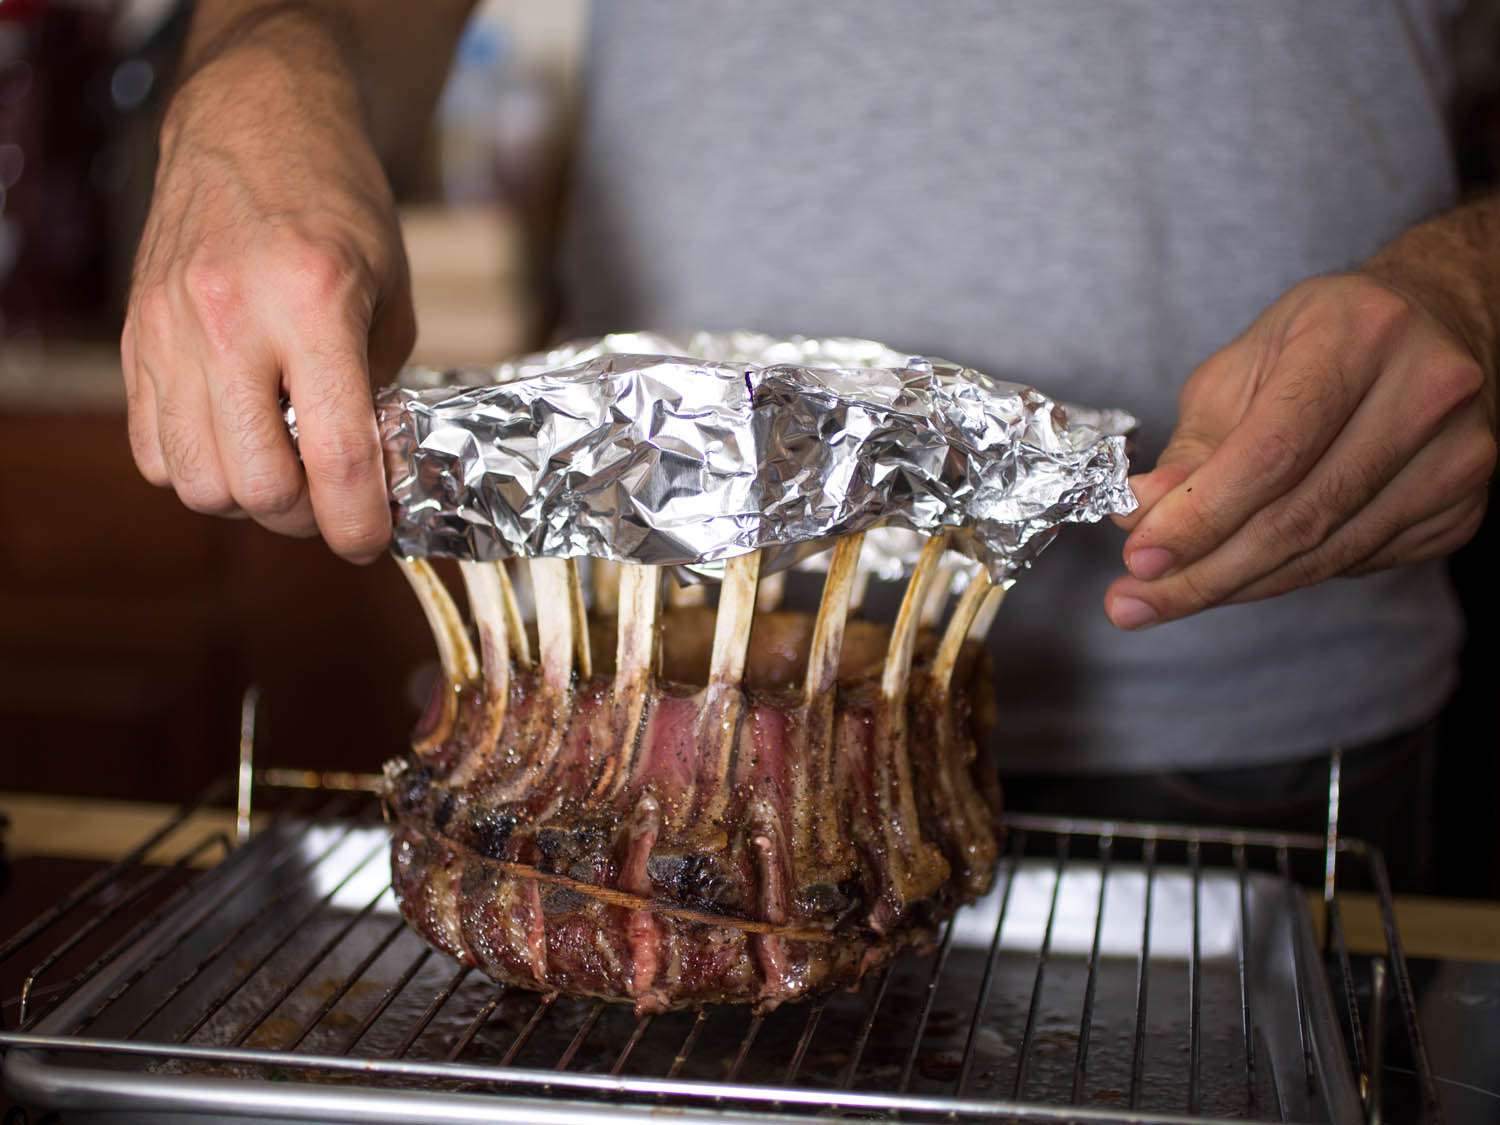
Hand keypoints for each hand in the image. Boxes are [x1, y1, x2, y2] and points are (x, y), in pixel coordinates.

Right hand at [123, 36, 414, 561]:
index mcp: (313, 304)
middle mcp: (231, 319)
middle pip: (252, 487)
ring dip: (245, 499)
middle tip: (331, 500)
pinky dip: (196, 467)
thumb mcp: (391, 295)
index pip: (334, 458)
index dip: (358, 523)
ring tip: (283, 468)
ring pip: (193, 481)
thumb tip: (367, 480)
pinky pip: (151, 447)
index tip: (371, 540)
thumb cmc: (339, 206)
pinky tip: (235, 438)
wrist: (253, 124)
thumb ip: (378, 392)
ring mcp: (170, 328)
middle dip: (301, 517)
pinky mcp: (135, 336)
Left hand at [1106, 273, 1495, 628]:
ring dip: (1235, 586)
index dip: (1200, 515)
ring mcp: (1456, 456)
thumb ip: (1193, 444)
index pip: (1271, 453)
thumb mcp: (1242, 367)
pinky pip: (1355, 563)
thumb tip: (1139, 513)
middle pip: (1298, 517)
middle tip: (1134, 601)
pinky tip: (1240, 574)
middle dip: (1202, 572)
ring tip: (1163, 600)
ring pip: (1325, 554)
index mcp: (1358, 335)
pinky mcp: (1462, 507)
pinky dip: (1285, 576)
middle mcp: (1424, 392)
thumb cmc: (1322, 341)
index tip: (1139, 557)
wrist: (1432, 327)